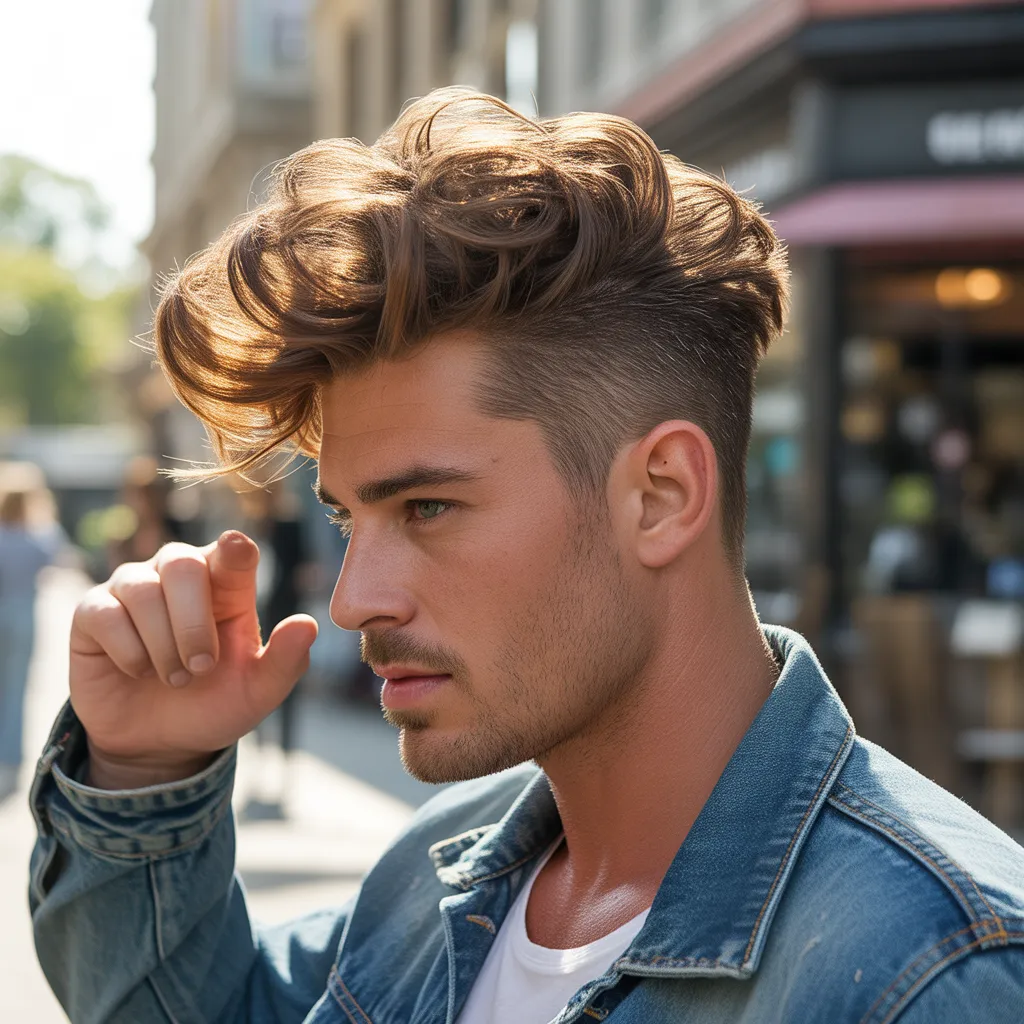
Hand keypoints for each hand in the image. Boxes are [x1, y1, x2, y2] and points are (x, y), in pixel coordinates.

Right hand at [70, 531, 317, 787]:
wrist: (160, 743)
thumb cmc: (215, 704)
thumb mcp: (258, 693)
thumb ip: (286, 661)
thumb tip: (307, 624)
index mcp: (227, 586)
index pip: (232, 553)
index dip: (234, 549)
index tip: (236, 550)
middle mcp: (179, 576)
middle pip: (182, 563)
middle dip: (192, 621)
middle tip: (201, 666)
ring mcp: (134, 589)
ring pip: (143, 589)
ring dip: (162, 643)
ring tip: (175, 678)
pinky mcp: (94, 613)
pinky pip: (104, 613)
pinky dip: (127, 649)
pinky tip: (138, 671)